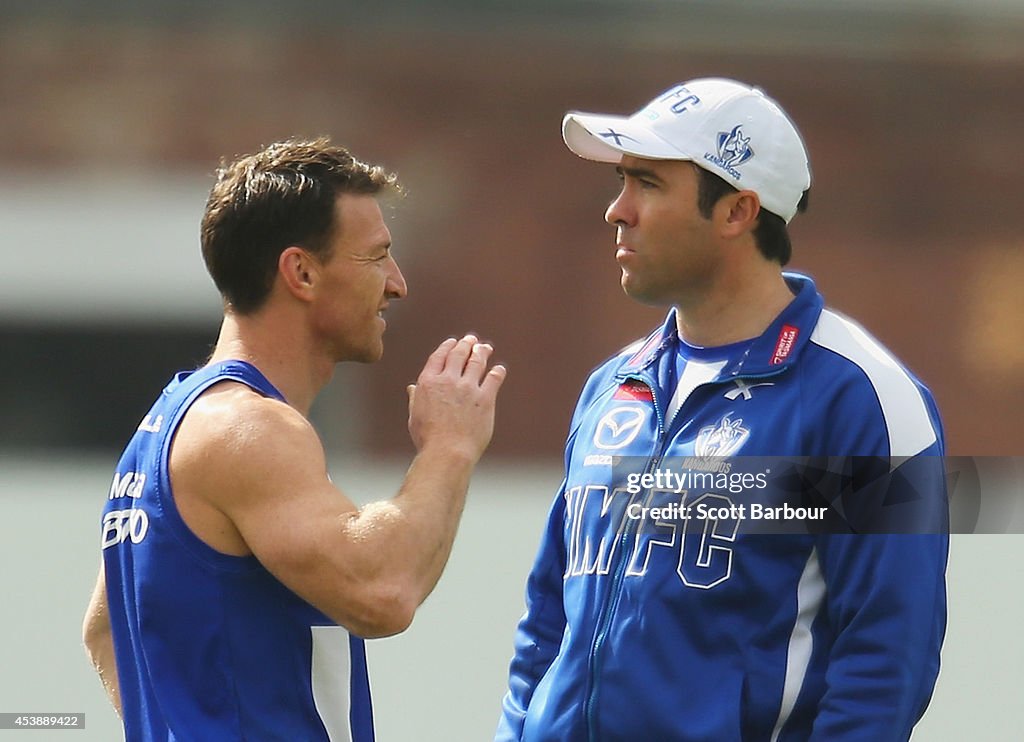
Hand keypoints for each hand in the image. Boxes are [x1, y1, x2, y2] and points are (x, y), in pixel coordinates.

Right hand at [407, 335, 506, 460]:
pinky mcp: (485, 399)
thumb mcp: (414, 416)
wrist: (448, 451)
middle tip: (472, 340)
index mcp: (428, 382)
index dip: (447, 346)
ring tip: (485, 348)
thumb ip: (415, 398)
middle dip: (466, 344)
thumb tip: (412, 388)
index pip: (439, 356)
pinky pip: (494, 378)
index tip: (452, 342)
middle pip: (459, 354)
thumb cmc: (428, 438)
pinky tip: (499, 369)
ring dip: (482, 352)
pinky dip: (497, 371)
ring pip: (477, 361)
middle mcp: (448, 380)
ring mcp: (468, 388)